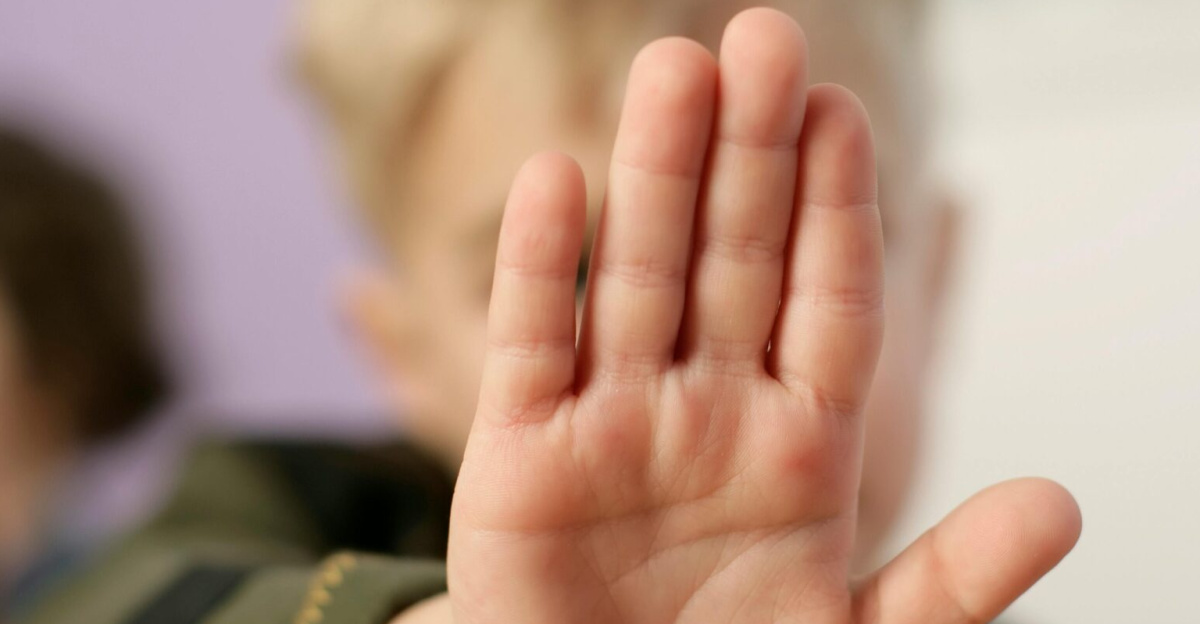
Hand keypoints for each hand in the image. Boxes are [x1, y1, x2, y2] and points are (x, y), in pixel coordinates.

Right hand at [448, 8, 1080, 622]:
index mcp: (801, 449)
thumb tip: (1059, 505)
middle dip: (752, 156)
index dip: (836, 209)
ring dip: (656, 178)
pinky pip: (533, 349)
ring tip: (674, 70)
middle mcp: (708, 413)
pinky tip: (556, 179)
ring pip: (638, 280)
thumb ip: (953, 580)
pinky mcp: (519, 459)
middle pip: (737, 264)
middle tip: (764, 40)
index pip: (829, 303)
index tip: (844, 113)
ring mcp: (613, 426)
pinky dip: (541, 269)